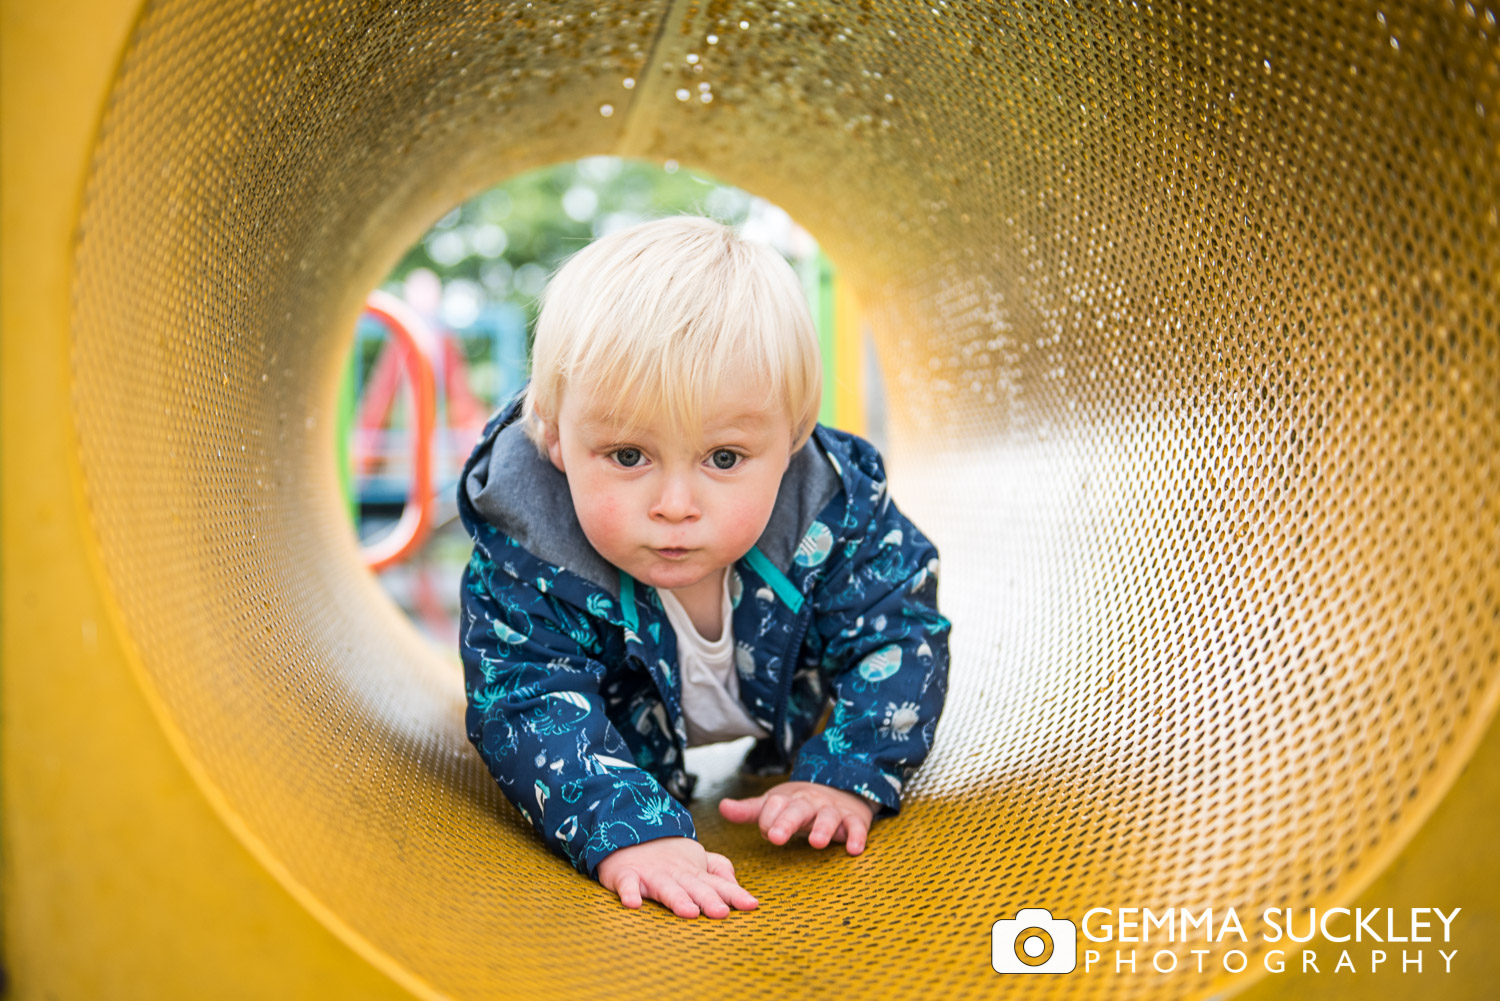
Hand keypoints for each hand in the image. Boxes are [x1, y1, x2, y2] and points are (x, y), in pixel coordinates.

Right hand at [596, 836, 757, 918]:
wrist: (627, 833)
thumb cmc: (666, 855)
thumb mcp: (697, 859)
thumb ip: (719, 870)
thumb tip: (736, 884)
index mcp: (694, 872)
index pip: (718, 884)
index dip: (734, 894)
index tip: (751, 904)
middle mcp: (675, 873)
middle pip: (694, 887)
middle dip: (708, 899)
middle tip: (721, 912)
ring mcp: (651, 874)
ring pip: (666, 887)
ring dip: (677, 899)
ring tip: (689, 912)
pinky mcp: (626, 874)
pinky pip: (627, 884)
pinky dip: (629, 892)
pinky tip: (633, 904)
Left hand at [719, 781, 875, 853]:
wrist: (841, 790)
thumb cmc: (800, 804)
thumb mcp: (774, 804)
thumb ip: (750, 810)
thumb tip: (722, 807)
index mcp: (788, 800)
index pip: (773, 807)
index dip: (767, 819)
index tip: (766, 832)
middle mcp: (810, 803)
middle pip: (798, 810)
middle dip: (787, 822)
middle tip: (775, 837)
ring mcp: (833, 811)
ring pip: (828, 817)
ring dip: (823, 828)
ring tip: (816, 843)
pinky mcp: (854, 820)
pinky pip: (857, 828)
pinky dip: (857, 837)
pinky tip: (854, 849)